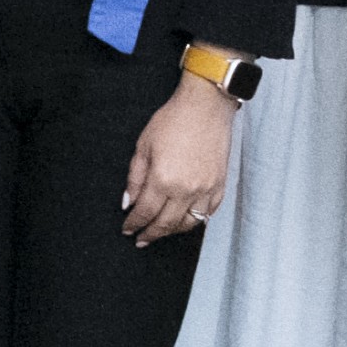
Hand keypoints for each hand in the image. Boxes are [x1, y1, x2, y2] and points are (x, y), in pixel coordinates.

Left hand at [118, 76, 236, 244]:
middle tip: (140, 239)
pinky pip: (207, 213)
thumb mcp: (143, 147)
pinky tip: (184, 221)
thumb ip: (135, 178)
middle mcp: (186, 190)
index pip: (145, 212)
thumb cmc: (172, 121)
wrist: (206, 107)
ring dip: (171, 231)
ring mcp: (206, 189)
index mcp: (163, 179)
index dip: (134, 223)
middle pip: (165, 223)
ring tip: (160, 232)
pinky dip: (194, 221)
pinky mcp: (220, 185)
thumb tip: (128, 202)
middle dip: (150, 234)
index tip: (127, 229)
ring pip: (188, 224)